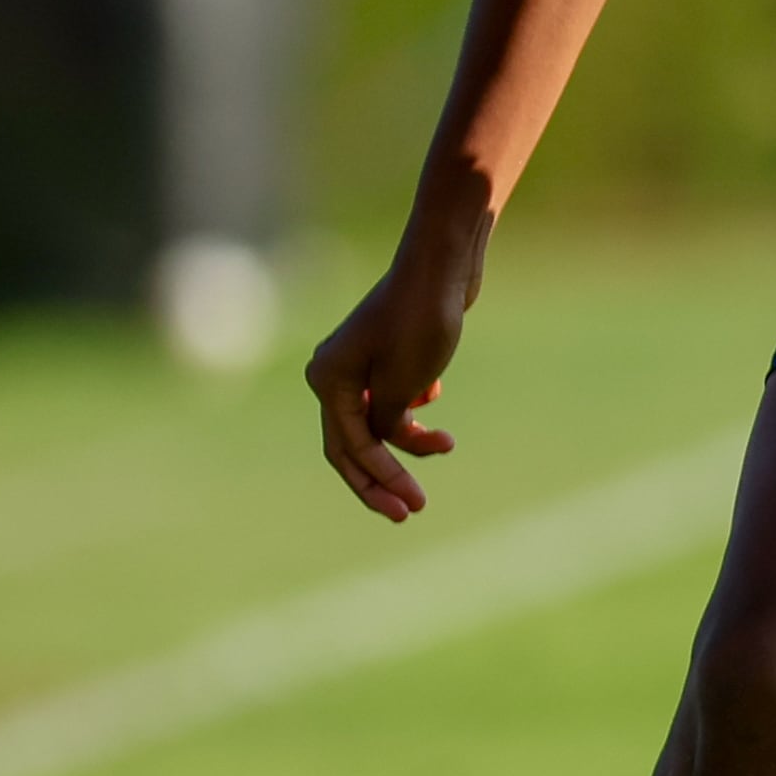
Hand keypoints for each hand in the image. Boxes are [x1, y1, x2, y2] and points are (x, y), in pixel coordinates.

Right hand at [305, 221, 486, 521]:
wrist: (445, 264)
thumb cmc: (422, 319)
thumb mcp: (401, 384)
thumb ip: (384, 423)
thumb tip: (378, 442)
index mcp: (328, 380)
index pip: (349, 449)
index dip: (379, 482)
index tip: (412, 507)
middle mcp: (335, 373)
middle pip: (354, 444)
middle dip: (382, 479)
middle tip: (412, 511)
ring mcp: (361, 364)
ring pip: (378, 423)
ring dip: (411, 440)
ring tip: (447, 443)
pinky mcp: (388, 355)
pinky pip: (394, 400)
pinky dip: (413, 410)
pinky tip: (433, 395)